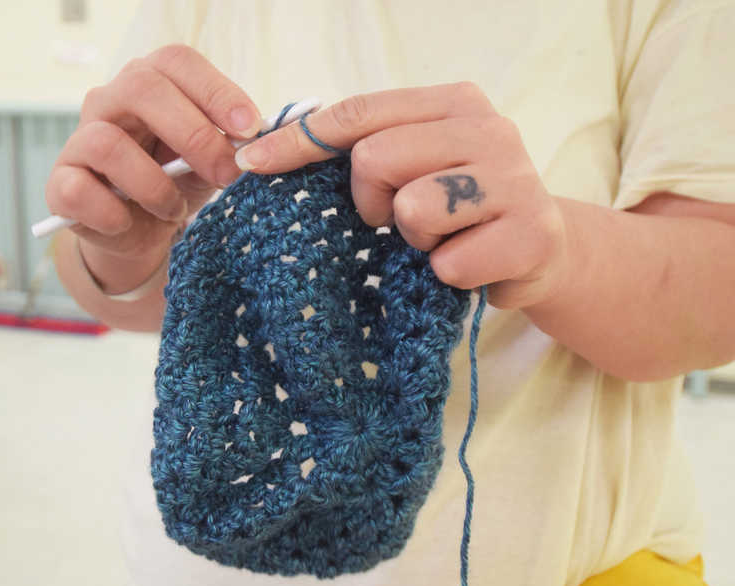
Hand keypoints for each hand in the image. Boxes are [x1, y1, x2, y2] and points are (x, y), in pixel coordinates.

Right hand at [45, 45, 261, 285]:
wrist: (139, 232)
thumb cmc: (176, 182)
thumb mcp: (208, 160)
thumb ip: (226, 144)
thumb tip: (253, 142)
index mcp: (149, 82)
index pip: (177, 62)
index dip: (216, 90)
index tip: (251, 128)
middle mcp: (109, 101)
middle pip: (141, 87)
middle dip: (193, 133)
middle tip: (226, 173)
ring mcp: (80, 140)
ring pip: (108, 143)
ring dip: (153, 183)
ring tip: (173, 208)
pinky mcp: (61, 184)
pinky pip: (78, 189)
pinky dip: (111, 211)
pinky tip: (128, 221)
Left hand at [233, 83, 569, 309]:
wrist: (544, 252)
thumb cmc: (460, 209)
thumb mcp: (416, 165)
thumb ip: (366, 148)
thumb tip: (266, 150)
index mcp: (454, 101)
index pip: (359, 114)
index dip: (299, 141)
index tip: (251, 164)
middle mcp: (489, 128)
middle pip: (375, 158)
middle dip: (370, 201)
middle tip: (397, 218)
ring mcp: (515, 179)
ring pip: (413, 208)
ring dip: (413, 238)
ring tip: (440, 238)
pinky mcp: (531, 234)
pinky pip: (447, 262)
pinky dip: (445, 274)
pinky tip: (470, 264)